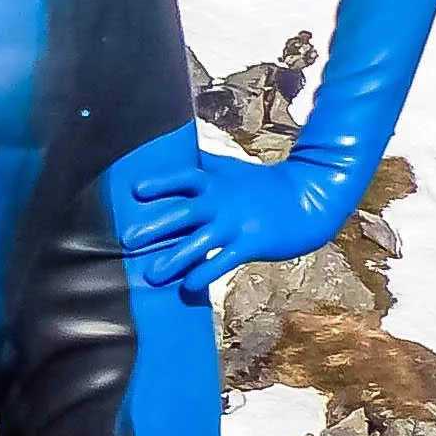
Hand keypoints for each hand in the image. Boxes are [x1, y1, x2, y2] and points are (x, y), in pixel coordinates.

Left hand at [122, 145, 348, 297]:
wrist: (309, 198)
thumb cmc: (264, 186)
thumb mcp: (232, 170)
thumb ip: (204, 167)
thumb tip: (175, 150)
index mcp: (215, 181)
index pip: (183, 177)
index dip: (160, 182)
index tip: (135, 190)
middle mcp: (221, 201)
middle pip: (183, 212)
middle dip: (154, 226)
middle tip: (127, 239)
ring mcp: (236, 223)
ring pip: (199, 242)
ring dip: (174, 258)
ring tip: (150, 274)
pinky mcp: (251, 244)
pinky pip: (224, 260)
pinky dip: (205, 273)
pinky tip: (189, 285)